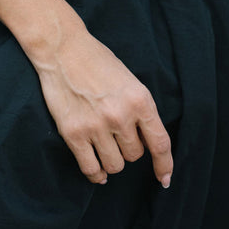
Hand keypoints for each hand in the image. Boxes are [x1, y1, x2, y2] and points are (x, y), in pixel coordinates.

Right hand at [34, 28, 173, 187]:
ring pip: (115, 165)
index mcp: (140, 100)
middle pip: (135, 155)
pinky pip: (91, 168)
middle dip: (130, 149)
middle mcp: (120, 115)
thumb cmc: (98, 62)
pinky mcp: (73, 133)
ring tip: (106, 146)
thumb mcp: (130, 81)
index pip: (160, 143)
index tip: (165, 179)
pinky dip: (96, 174)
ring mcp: (96, 126)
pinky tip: (98, 171)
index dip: (164, 165)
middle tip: (119, 134)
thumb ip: (139, 109)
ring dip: (113, 160)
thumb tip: (146, 142)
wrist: (63, 49)